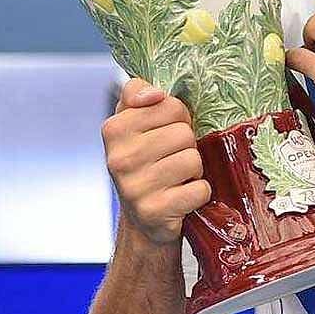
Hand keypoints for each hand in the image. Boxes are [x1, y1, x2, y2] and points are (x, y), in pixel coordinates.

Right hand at [102, 78, 213, 246]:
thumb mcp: (134, 122)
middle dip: (187, 147)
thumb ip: (137, 93)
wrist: (142, 220)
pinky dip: (199, 194)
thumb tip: (154, 94)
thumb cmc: (145, 162)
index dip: (178, 120)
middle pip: (184, 134)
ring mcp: (135, 187)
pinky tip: (182, 198)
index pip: (171, 106)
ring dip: (194, 171)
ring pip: (193, 160)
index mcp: (114, 129)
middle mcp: (119, 158)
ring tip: (177, 179)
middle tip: (172, 160)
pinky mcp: (154, 211)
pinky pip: (200, 190)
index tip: (166, 135)